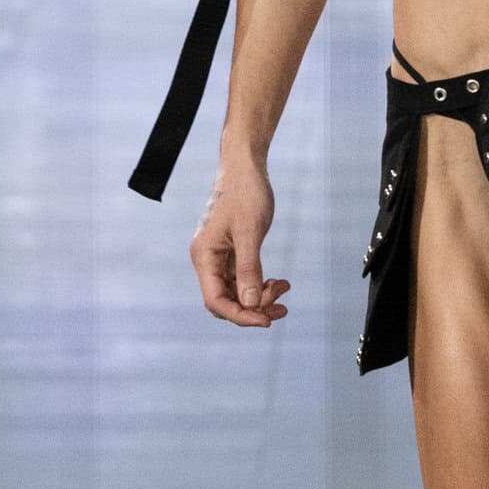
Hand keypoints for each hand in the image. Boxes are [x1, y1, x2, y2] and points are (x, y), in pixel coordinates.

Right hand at [190, 152, 289, 326]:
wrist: (246, 168)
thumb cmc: (245, 193)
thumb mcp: (250, 231)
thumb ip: (249, 269)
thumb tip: (251, 304)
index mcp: (204, 256)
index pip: (216, 301)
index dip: (240, 316)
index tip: (266, 320)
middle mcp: (208, 261)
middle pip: (226, 301)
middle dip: (254, 307)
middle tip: (282, 303)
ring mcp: (219, 258)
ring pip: (237, 293)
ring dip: (260, 297)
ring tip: (283, 288)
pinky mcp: (232, 254)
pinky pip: (244, 280)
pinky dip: (260, 285)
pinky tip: (278, 282)